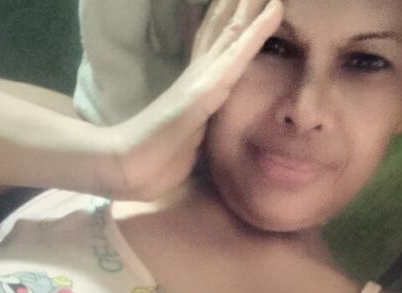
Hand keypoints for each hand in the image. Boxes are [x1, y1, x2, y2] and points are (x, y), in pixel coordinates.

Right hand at [106, 0, 283, 199]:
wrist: (126, 168)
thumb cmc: (153, 163)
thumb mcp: (187, 150)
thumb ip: (202, 142)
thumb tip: (217, 161)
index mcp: (195, 88)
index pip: (216, 46)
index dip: (234, 21)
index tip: (253, 2)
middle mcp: (198, 76)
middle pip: (224, 29)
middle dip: (242, 4)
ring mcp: (201, 80)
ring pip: (233, 32)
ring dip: (251, 6)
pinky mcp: (204, 90)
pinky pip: (236, 56)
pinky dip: (257, 33)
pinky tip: (275, 10)